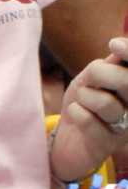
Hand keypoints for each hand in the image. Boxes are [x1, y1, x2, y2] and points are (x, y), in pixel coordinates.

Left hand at [52, 41, 127, 184]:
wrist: (66, 139)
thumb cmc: (83, 103)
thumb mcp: (93, 78)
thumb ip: (109, 64)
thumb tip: (119, 44)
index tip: (112, 44)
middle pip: (127, 82)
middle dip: (102, 74)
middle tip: (87, 77)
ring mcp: (125, 126)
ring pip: (107, 104)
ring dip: (85, 96)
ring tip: (79, 99)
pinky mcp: (108, 144)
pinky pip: (90, 122)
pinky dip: (76, 112)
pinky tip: (74, 112)